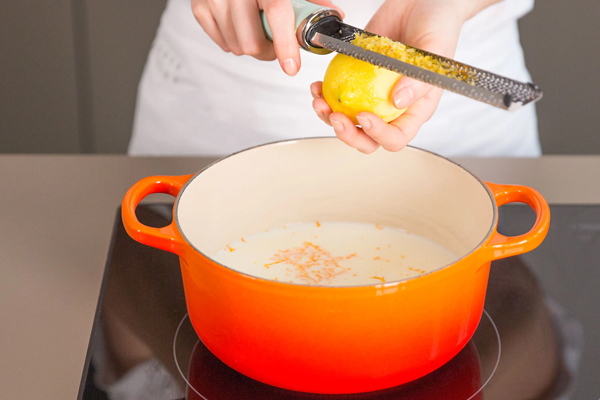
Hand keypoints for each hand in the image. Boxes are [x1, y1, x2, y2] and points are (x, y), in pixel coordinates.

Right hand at [192, 0, 343, 75]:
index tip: (291, 67)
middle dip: (267, 51)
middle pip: (252, 43)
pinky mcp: (199, 7)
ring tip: (255, 29)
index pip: (276, 13)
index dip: (285, 45)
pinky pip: (221, 43)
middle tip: (273, 42)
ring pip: (236, 47)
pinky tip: (239, 26)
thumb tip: (334, 15)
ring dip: (251, 46)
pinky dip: (233, 41)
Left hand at [311, 0, 493, 152]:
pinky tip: (317, 86)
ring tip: (319, 101)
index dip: (377, 135)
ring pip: (347, 121)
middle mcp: (391, 107)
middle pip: (367, 138)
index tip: (363, 116)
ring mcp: (372, 94)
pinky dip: (324, 94)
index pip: (396, 137)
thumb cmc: (438, 25)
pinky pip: (337, 95)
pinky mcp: (356, 78)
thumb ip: (419, 79)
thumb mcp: (435, 50)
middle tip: (335, 117)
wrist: (421, 1)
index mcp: (415, 109)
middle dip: (347, 134)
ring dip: (329, 117)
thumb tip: (397, 101)